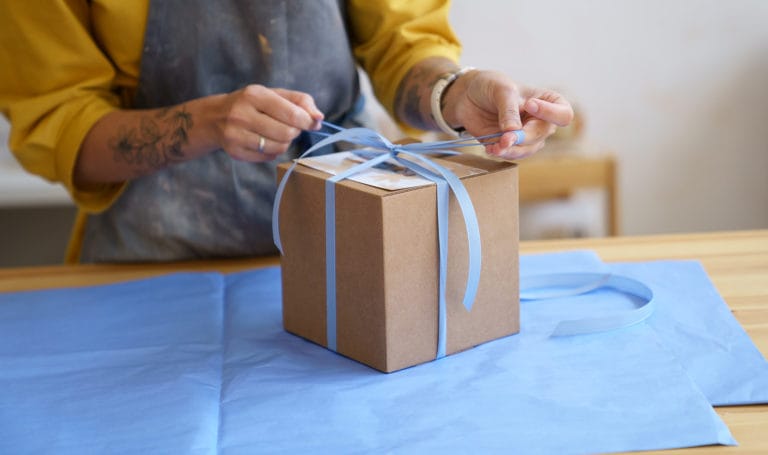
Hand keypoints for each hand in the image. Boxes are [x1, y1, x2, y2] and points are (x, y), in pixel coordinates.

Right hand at [216, 85, 323, 161]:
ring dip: (285, 142)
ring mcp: (236, 135)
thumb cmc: (252, 104)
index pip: (291, 113)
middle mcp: (241, 114)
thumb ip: (300, 101)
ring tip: (277, 134)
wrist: (216, 118)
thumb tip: (319, 118)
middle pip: (286, 133)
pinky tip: (265, 141)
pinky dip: (273, 152)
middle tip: (291, 127)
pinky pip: (268, 157)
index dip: (307, 121)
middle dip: (295, 132)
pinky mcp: (235, 152)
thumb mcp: (274, 94)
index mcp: (254, 95)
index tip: (312, 123)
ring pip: (278, 147)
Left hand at [442, 70, 573, 158]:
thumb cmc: (491, 86)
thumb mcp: (501, 90)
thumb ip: (509, 111)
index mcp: (548, 102)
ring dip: (511, 150)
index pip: (564, 115)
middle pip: (541, 135)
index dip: (550, 113)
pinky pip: (512, 155)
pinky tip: (490, 149)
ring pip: (528, 150)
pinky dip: (502, 154)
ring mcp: (526, 135)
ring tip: (495, 147)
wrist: (468, 96)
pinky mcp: (511, 145)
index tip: (529, 105)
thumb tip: (514, 133)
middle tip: (504, 138)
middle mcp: (541, 121)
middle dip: (523, 138)